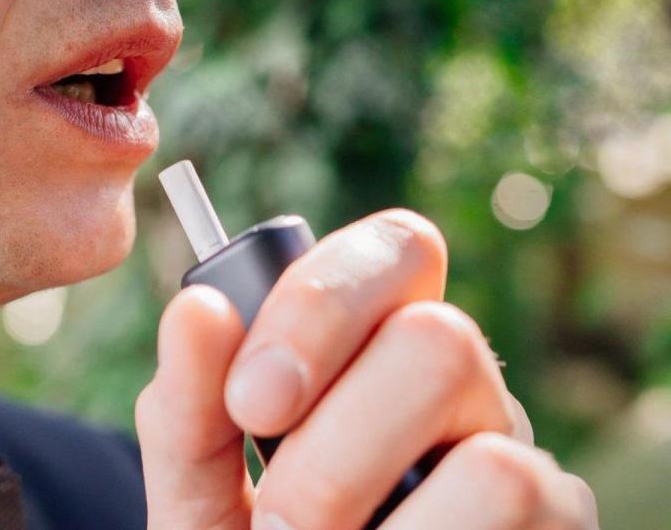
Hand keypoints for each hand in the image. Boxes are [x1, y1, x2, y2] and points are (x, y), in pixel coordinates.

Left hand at [136, 209, 598, 528]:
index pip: (396, 248)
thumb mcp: (195, 485)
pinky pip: (515, 497)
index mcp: (370, 343)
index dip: (323, 304)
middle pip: (441, 335)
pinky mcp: (560, 516)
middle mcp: (453, 382)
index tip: (251, 400)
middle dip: (335, 441)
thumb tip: (198, 308)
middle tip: (272, 519)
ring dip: (371, 505)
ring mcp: (513, 447)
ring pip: (488, 440)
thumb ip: (189, 406)